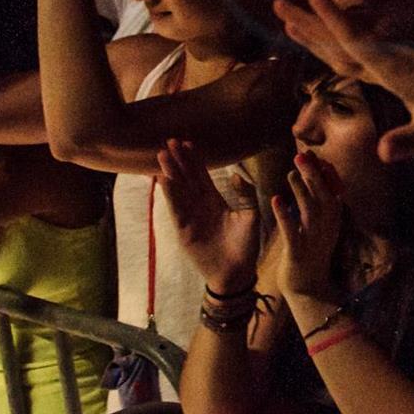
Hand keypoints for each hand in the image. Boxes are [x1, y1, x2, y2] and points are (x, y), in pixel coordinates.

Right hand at [156, 139, 260, 293]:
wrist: (237, 272)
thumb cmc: (246, 246)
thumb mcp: (251, 215)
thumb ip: (245, 194)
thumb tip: (237, 174)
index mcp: (214, 202)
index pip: (202, 176)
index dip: (194, 160)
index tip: (187, 143)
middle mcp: (200, 207)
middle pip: (187, 179)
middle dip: (179, 161)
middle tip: (170, 142)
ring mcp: (190, 218)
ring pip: (179, 190)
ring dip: (170, 173)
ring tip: (162, 155)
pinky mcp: (184, 230)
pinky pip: (177, 209)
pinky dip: (170, 194)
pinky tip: (164, 179)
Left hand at [273, 152, 344, 301]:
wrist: (309, 288)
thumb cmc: (312, 252)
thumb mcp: (320, 225)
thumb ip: (317, 202)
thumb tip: (310, 176)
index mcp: (333, 218)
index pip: (332, 189)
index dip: (323, 171)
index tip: (314, 154)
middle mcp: (327, 227)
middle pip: (323, 195)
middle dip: (313, 174)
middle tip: (301, 155)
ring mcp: (314, 240)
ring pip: (309, 210)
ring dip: (300, 191)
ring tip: (290, 173)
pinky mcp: (298, 253)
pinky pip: (291, 232)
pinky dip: (284, 215)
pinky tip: (276, 200)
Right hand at [274, 0, 413, 160]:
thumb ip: (410, 140)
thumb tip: (381, 153)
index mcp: (396, 70)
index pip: (356, 43)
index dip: (333, 20)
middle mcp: (390, 60)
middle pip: (341, 39)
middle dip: (310, 22)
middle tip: (277, 3)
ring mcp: (393, 62)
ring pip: (346, 44)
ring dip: (318, 31)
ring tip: (288, 18)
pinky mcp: (397, 68)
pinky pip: (357, 53)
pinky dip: (336, 44)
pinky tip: (327, 43)